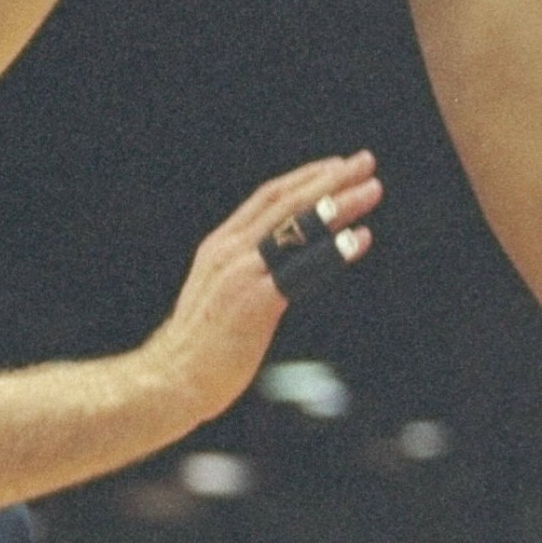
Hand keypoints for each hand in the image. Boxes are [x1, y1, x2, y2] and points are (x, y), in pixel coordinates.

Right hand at [149, 150, 381, 430]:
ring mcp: (242, 274)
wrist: (170, 380)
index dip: (304, 179)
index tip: (336, 166)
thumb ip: (246, 276)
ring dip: (338, 205)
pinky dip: (335, 250)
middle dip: (328, 180)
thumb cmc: (199, 347)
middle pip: (286, 203)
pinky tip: (361, 238)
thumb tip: (278, 274)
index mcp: (220, 247)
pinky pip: (303, 269)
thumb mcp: (219, 296)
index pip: (267, 198)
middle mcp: (230, 252)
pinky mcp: (256, 302)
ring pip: (297, 228)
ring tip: (372, 189)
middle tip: (365, 162)